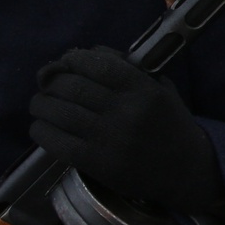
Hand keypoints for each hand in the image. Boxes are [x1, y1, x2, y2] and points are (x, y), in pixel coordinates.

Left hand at [29, 48, 224, 216]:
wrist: (184, 170)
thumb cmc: (170, 124)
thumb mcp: (160, 89)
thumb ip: (128, 69)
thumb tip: (87, 53)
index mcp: (144, 90)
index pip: (98, 65)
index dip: (73, 59)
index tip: (66, 61)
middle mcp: (125, 111)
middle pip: (72, 87)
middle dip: (52, 81)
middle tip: (47, 83)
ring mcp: (108, 138)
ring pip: (59, 112)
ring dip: (41, 104)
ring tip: (40, 103)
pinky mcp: (95, 163)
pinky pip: (57, 142)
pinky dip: (41, 131)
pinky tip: (41, 126)